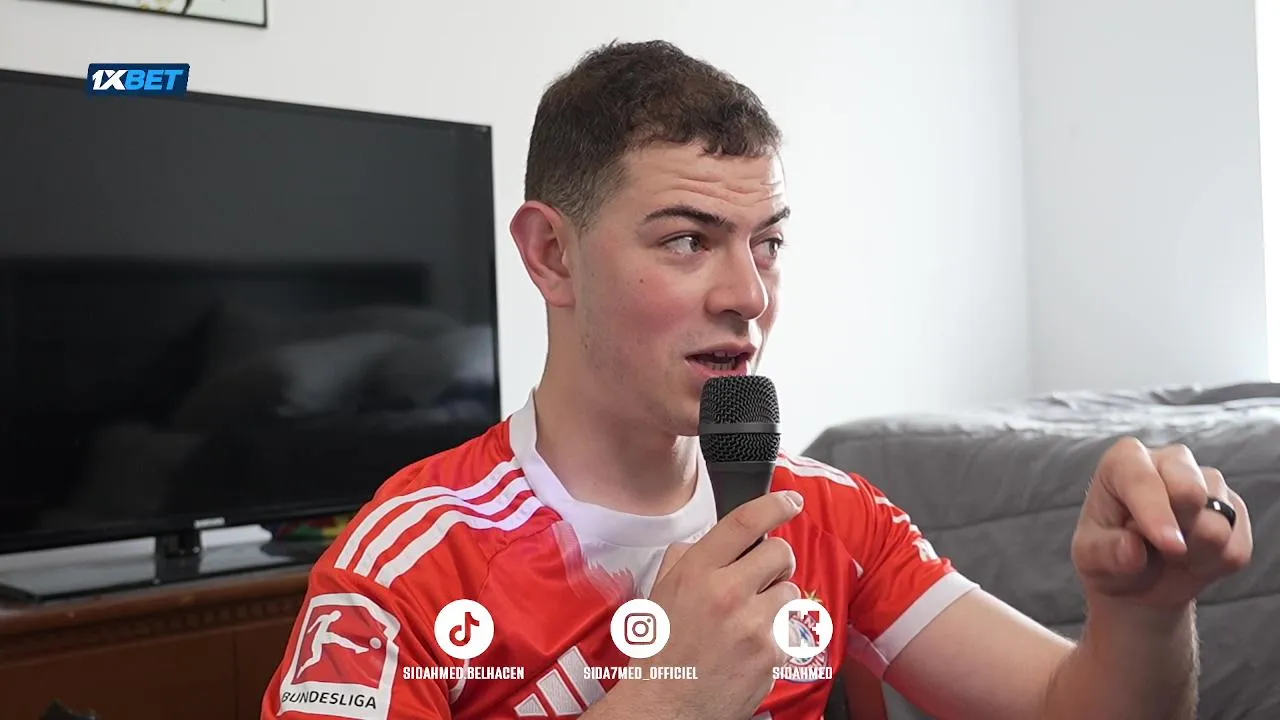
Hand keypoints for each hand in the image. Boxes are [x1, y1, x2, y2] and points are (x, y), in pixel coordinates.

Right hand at [617, 490, 803, 719]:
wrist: (665, 706)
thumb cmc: (661, 652)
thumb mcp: (660, 593)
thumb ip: (686, 559)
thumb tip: (714, 539)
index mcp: (697, 572)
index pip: (745, 522)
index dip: (775, 504)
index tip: (790, 501)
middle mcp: (727, 593)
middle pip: (780, 553)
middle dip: (775, 562)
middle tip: (759, 578)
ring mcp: (753, 625)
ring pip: (790, 591)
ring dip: (775, 601)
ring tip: (747, 621)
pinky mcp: (771, 653)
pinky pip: (788, 628)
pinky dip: (774, 635)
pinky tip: (748, 647)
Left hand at [1071, 438, 1252, 608]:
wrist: (1139, 579)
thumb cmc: (1108, 554)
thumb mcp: (1091, 558)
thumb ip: (1106, 552)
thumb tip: (1132, 549)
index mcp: (1125, 460)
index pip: (1144, 479)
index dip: (1157, 513)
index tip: (1168, 545)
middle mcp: (1170, 460)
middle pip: (1191, 490)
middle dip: (1178, 530)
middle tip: (1160, 550)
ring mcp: (1208, 482)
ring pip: (1219, 524)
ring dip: (1194, 554)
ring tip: (1169, 555)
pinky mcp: (1235, 510)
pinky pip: (1236, 548)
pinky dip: (1214, 566)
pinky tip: (1192, 559)